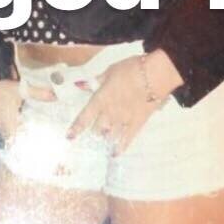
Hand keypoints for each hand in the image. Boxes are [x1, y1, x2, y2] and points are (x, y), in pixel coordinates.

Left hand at [66, 51, 180, 153]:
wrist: (154, 76)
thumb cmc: (132, 69)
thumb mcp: (111, 71)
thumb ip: (97, 81)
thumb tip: (82, 85)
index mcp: (101, 99)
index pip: (85, 117)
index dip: (76, 128)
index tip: (69, 137)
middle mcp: (109, 113)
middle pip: (97, 129)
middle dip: (94, 132)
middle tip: (93, 135)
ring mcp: (123, 120)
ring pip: (110, 136)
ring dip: (105, 140)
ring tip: (102, 144)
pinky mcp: (137, 124)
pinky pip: (127, 139)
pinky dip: (121, 147)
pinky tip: (116, 153)